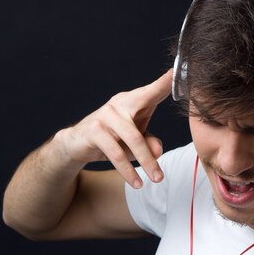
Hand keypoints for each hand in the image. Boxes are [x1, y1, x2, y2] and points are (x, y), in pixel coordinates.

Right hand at [54, 69, 172, 187]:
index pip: (152, 92)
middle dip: (151, 155)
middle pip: (143, 126)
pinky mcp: (94, 130)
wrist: (77, 143)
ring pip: (132, 141)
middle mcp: (119, 104)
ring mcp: (106, 115)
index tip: (176, 72)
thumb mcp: (135, 141)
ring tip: (153, 181)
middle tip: (161, 177)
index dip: (164, 82)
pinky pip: (115, 152)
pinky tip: (136, 182)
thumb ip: (149, 143)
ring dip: (143, 164)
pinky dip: (127, 170)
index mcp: (132, 101)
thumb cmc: (112, 137)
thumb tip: (158, 152)